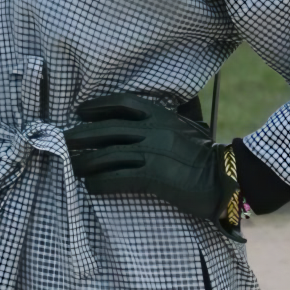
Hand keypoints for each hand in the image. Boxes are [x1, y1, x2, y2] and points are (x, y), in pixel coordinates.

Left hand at [64, 95, 239, 235]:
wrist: (225, 177)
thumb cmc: (206, 152)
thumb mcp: (188, 125)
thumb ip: (171, 114)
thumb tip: (154, 108)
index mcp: (162, 114)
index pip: (124, 103)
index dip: (99, 106)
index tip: (81, 111)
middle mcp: (154, 130)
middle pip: (108, 129)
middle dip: (82, 135)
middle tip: (64, 140)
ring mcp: (153, 153)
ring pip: (109, 155)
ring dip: (85, 162)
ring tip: (72, 167)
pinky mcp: (154, 176)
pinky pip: (119, 178)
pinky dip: (101, 182)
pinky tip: (91, 186)